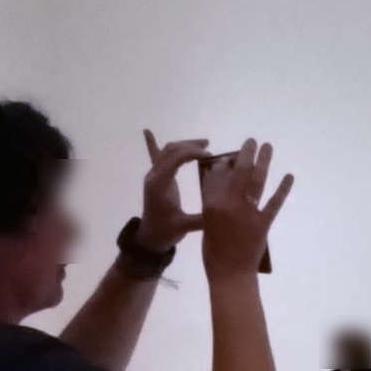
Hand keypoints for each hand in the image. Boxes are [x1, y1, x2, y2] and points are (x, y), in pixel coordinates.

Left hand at [137, 130, 213, 251]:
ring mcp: (153, 176)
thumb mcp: (183, 227)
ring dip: (183, 145)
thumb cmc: (165, 232)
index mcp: (160, 184)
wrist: (149, 239)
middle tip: (209, 148)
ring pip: (167, 151)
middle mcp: (154, 176)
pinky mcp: (155, 179)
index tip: (210, 156)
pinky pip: (153, 157)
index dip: (192, 153)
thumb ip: (202, 219)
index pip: (175, 159)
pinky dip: (152, 143)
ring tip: (203, 144)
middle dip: (190, 145)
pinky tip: (147, 131)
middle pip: (171, 151)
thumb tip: (224, 210)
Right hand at [195, 138, 292, 279]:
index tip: (229, 154)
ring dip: (264, 162)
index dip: (224, 163)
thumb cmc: (214, 250)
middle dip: (246, 153)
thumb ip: (213, 203)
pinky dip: (282, 188)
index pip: (218, 176)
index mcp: (212, 204)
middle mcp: (230, 204)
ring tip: (268, 147)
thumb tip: (221, 183)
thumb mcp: (207, 223)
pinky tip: (289, 176)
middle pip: (240, 172)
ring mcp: (249, 212)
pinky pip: (274, 202)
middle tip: (252, 141)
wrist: (230, 273)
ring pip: (257, 181)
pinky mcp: (263, 222)